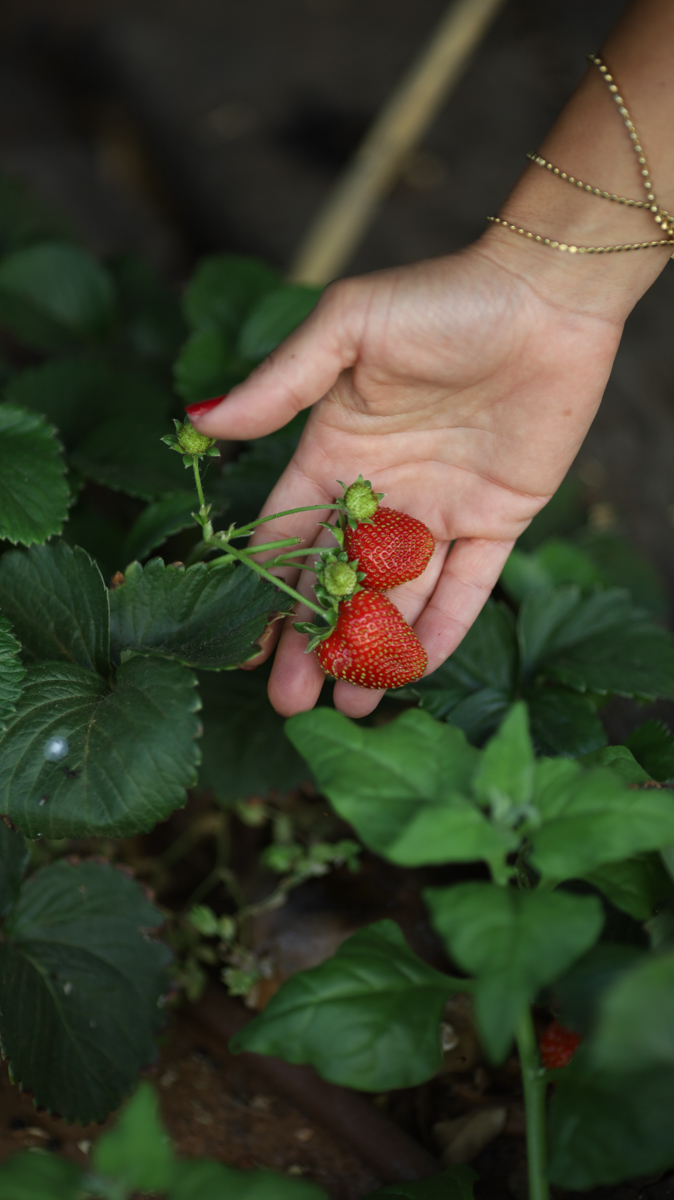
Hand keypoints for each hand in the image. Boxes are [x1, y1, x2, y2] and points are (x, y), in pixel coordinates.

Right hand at [193, 239, 621, 718]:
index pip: (290, 533)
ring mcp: (442, 509)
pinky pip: (468, 586)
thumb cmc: (441, 300)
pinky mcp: (498, 519)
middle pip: (338, 580)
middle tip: (290, 703)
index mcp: (337, 450)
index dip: (264, 590)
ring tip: (346, 706)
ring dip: (373, 650)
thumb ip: (281, 383)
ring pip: (398, 595)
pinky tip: (415, 671)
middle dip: (314, 640)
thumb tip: (203, 423)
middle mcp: (385, 489)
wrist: (545, 298)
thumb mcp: (347, 328)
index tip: (242, 644)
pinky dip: (444, 627)